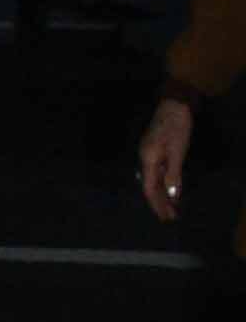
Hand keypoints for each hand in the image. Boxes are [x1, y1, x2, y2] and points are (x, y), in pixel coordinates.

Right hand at [136, 97, 191, 225]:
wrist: (174, 105)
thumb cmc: (176, 127)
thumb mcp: (177, 151)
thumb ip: (173, 173)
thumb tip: (171, 194)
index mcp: (148, 160)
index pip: (149, 188)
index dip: (157, 204)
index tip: (165, 217)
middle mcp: (144, 158)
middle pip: (150, 186)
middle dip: (160, 202)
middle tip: (170, 217)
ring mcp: (148, 154)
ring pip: (153, 180)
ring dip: (162, 194)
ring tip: (172, 207)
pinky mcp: (154, 150)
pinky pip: (157, 172)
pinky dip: (164, 183)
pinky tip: (171, 189)